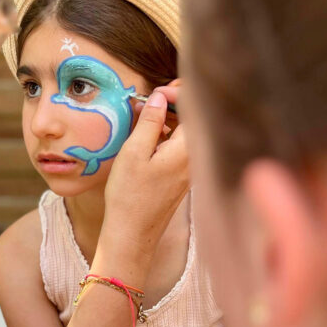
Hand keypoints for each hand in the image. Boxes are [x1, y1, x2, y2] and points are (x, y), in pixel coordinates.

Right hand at [96, 83, 188, 283]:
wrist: (132, 234)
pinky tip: (149, 134)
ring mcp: (191, 168)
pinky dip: (168, 134)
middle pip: (195, 118)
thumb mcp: (134, 151)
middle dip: (175, 102)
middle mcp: (196, 158)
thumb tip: (160, 97)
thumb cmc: (130, 195)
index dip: (178, 93)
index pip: (196, 108)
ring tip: (146, 114)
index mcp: (188, 149)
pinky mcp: (183, 175)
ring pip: (188, 131)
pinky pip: (182, 146)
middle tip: (151, 98)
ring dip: (170, 118)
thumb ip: (150, 121)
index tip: (156, 92)